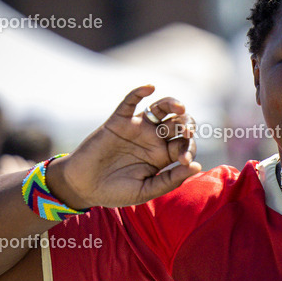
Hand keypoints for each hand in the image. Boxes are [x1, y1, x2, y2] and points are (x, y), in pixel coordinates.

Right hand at [47, 86, 201, 208]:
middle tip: (187, 131)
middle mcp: (153, 139)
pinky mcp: (118, 121)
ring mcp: (137, 128)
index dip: (189, 149)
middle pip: (178, 123)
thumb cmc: (116, 191)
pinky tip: (150, 88)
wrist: (84, 187)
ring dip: (172, 104)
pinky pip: (130, 102)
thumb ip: (170, 179)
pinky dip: (139, 92)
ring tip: (180, 107)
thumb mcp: (146, 190)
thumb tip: (197, 167)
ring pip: (160, 109)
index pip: (185, 144)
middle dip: (186, 124)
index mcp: (163, 155)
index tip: (184, 161)